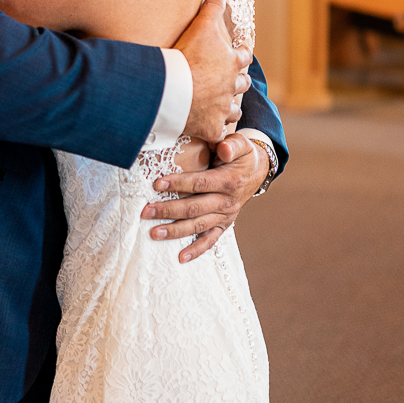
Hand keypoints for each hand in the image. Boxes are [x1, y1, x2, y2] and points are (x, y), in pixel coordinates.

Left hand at [140, 133, 266, 263]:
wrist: (258, 172)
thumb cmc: (242, 156)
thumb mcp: (242, 144)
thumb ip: (232, 144)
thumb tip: (222, 146)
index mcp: (229, 182)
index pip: (200, 183)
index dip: (178, 184)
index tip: (157, 184)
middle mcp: (227, 202)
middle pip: (193, 208)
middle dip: (168, 210)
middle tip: (145, 212)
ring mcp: (225, 216)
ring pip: (197, 226)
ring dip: (175, 231)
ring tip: (154, 233)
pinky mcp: (224, 225)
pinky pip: (210, 240)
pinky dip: (196, 250)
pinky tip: (181, 258)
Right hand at [175, 0, 252, 145]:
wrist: (174, 89)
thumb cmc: (188, 56)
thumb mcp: (202, 25)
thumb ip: (213, 6)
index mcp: (232, 64)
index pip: (245, 56)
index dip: (244, 52)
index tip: (244, 51)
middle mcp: (232, 88)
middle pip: (242, 86)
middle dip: (239, 83)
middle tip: (235, 82)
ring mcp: (223, 110)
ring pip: (233, 112)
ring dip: (230, 110)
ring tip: (226, 110)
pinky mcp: (212, 129)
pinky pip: (217, 137)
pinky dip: (216, 137)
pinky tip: (214, 141)